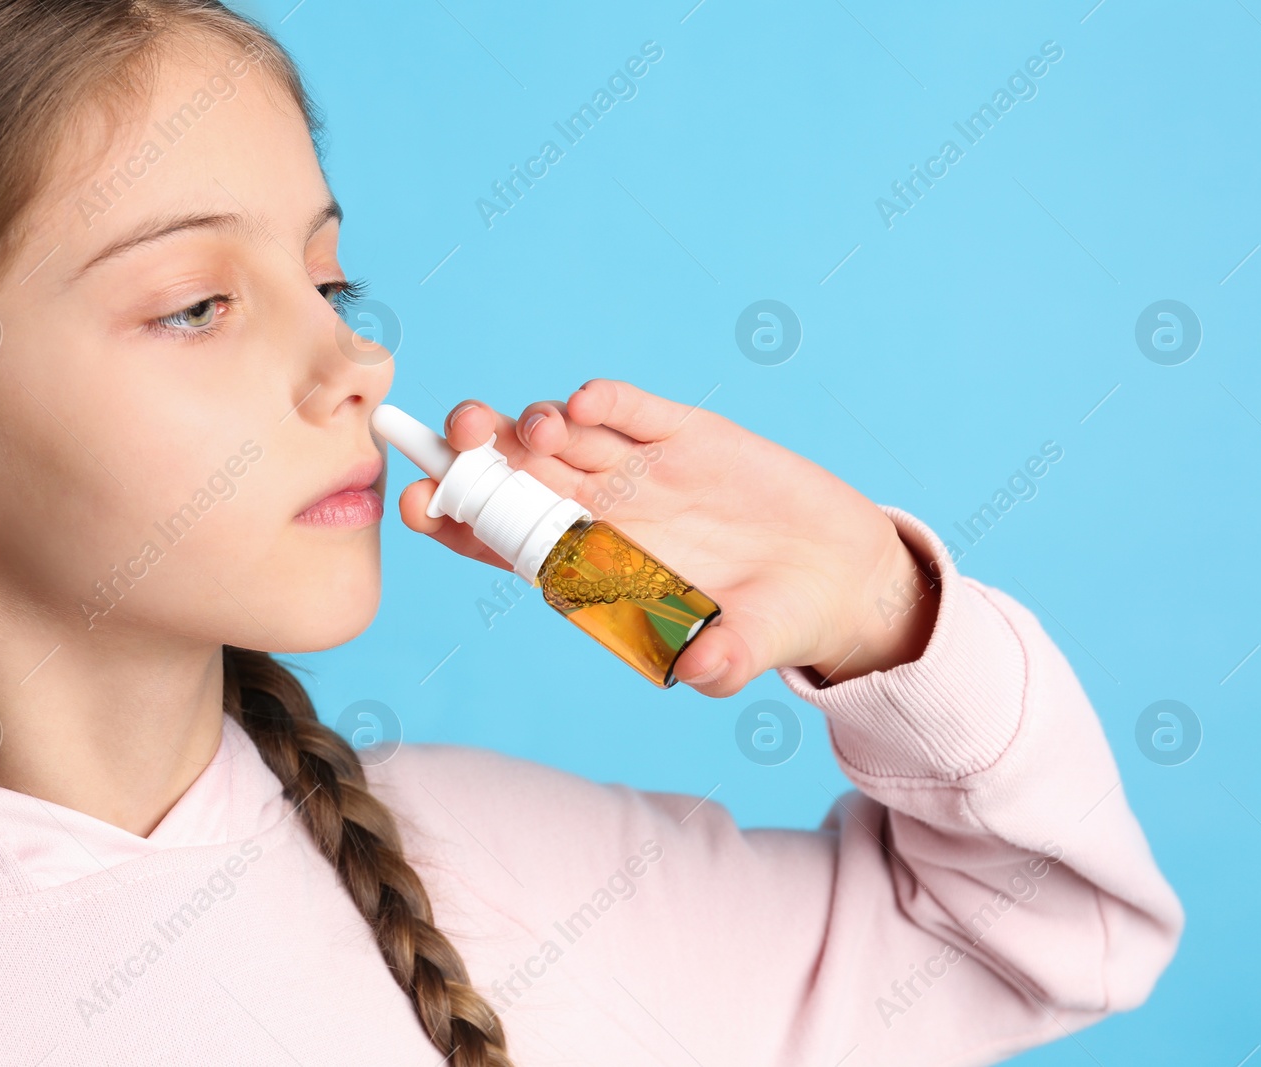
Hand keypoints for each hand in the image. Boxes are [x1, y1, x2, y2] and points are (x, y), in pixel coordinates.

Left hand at [392, 379, 939, 696]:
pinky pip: (631, 411)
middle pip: (516, 478)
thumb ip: (725, 660)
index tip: (420, 503)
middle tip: (461, 438)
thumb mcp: (754, 647)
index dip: (457, 521)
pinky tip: (589, 405)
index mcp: (594, 571)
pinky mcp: (684, 435)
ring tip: (533, 429)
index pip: (504, 543)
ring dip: (533, 424)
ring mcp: (639, 471)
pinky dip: (605, 402)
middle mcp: (602, 515)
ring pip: (562, 436)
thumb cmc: (778, 621)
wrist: (840, 574)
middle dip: (477, 455)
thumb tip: (698, 671)